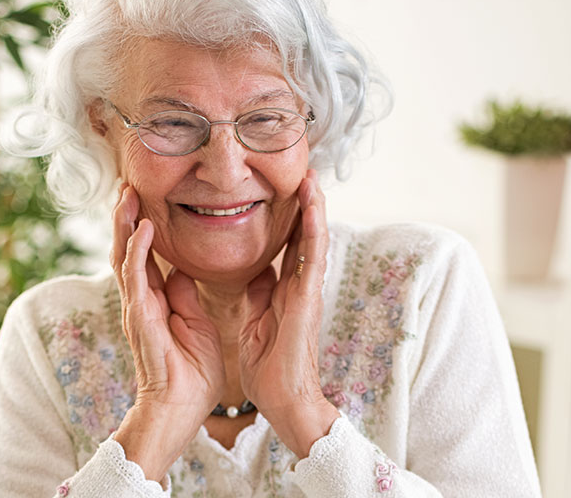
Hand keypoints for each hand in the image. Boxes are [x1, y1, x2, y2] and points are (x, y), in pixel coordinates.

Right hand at [110, 185, 224, 479]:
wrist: (181, 409)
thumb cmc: (191, 373)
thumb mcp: (196, 325)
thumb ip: (185, 297)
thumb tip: (183, 271)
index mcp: (156, 300)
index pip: (145, 255)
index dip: (143, 226)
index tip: (146, 197)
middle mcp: (142, 300)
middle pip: (128, 249)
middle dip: (126, 216)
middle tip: (128, 185)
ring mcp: (138, 308)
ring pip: (124, 257)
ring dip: (125, 224)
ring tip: (127, 194)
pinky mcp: (141, 318)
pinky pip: (136, 278)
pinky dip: (139, 250)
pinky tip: (143, 227)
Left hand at [238, 170, 338, 457]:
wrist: (283, 400)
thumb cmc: (270, 366)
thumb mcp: (256, 320)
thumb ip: (259, 293)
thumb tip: (258, 271)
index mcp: (287, 289)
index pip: (289, 245)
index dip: (290, 217)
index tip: (287, 188)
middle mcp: (300, 285)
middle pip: (304, 236)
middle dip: (305, 203)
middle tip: (304, 170)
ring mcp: (307, 291)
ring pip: (313, 240)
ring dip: (314, 207)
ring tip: (312, 177)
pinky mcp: (308, 300)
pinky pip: (311, 259)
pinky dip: (313, 231)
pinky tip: (312, 207)